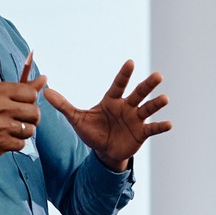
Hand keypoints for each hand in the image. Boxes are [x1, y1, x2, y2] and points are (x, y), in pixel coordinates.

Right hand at [0, 56, 45, 165]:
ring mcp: (0, 125)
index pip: (32, 93)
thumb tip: (44, 78)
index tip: (22, 104)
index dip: (30, 100)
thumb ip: (22, 88)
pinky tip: (6, 138)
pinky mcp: (0, 142)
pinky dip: (16, 143)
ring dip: (24, 131)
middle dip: (31, 117)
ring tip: (11, 129)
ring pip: (31, 129)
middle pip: (35, 112)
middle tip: (20, 118)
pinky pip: (22, 144)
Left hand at [45, 60, 171, 171]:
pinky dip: (161, 126)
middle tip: (158, 75)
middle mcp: (127, 107)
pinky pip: (153, 128)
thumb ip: (63, 105)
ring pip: (148, 109)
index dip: (124, 74)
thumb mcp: (76, 119)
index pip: (119, 85)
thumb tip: (45, 91)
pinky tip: (169, 124)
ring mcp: (136, 119)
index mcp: (111, 100)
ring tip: (165, 98)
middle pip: (138, 93)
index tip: (130, 63)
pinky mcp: (142, 133)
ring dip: (156, 104)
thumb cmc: (92, 132)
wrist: (104, 152)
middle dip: (147, 85)